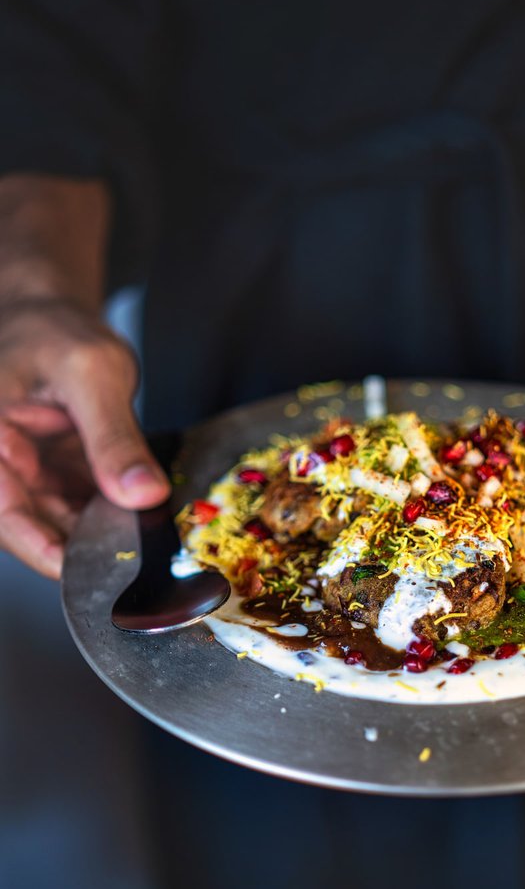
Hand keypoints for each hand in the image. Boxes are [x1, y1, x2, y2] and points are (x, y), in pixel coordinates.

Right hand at [0, 297, 169, 577]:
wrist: (51, 319)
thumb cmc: (55, 331)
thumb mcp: (93, 372)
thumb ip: (114, 436)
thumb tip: (141, 495)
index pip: (4, 510)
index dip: (39, 547)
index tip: (80, 570)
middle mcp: (2, 467)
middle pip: (32, 527)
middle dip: (82, 547)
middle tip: (134, 559)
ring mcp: (27, 478)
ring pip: (59, 526)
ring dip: (101, 535)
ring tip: (145, 538)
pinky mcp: (53, 481)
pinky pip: (79, 512)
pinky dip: (111, 518)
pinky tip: (142, 520)